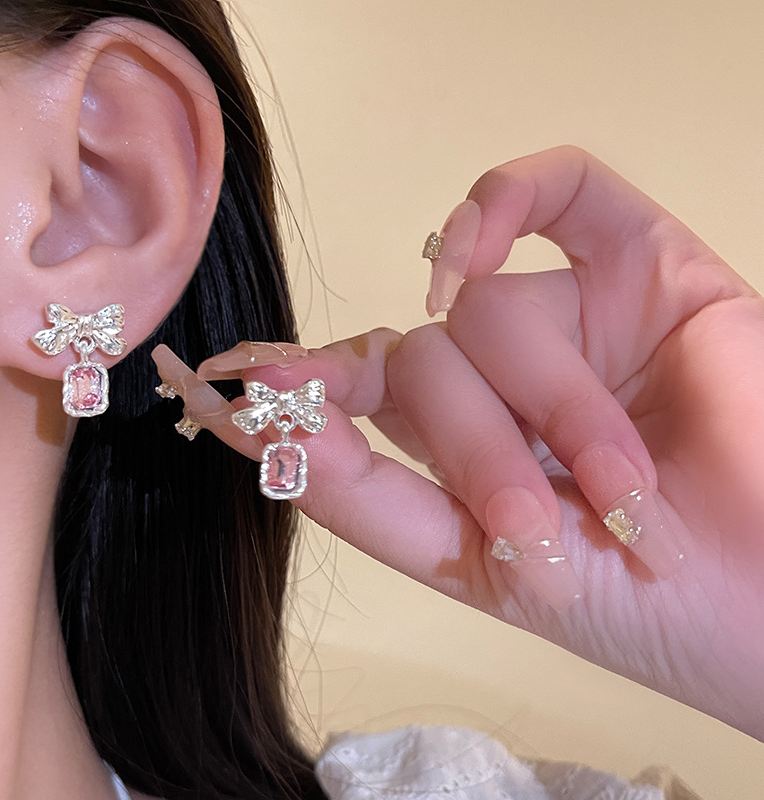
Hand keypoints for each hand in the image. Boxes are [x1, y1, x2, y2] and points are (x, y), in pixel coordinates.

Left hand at [170, 147, 763, 740]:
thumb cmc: (635, 604)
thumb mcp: (470, 563)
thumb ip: (357, 490)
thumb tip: (258, 417)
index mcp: (457, 445)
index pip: (353, 390)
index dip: (291, 384)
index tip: (222, 387)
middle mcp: (502, 377)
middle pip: (420, 360)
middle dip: (469, 447)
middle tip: (536, 527)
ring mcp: (571, 317)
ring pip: (486, 311)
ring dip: (550, 410)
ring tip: (622, 489)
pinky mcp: (642, 267)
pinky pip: (557, 187)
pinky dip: (506, 195)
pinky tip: (471, 244)